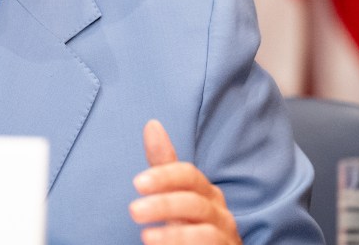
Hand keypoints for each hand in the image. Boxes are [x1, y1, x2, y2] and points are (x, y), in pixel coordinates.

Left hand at [129, 120, 241, 243]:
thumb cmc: (190, 224)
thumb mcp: (174, 195)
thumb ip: (164, 165)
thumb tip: (152, 124)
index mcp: (206, 192)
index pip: (189, 175)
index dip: (165, 177)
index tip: (137, 183)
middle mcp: (218, 211)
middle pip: (194, 202)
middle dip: (163, 205)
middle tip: (134, 211)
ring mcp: (224, 234)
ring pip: (205, 230)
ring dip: (173, 234)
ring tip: (146, 236)